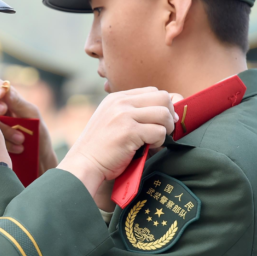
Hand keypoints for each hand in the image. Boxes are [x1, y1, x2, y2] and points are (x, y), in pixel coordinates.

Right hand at [0, 74, 58, 175]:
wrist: (38, 159)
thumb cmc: (37, 133)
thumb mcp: (31, 115)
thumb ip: (17, 102)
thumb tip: (4, 88)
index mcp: (5, 97)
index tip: (1, 94)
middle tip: (3, 110)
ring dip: (0, 125)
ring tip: (20, 137)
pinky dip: (4, 141)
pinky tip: (18, 148)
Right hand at [58, 87, 176, 195]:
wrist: (84, 164)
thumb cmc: (102, 147)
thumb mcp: (113, 120)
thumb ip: (135, 112)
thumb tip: (172, 108)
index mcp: (116, 98)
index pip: (153, 91)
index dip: (163, 106)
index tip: (161, 122)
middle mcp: (120, 102)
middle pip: (163, 97)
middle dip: (169, 116)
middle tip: (163, 131)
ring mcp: (124, 115)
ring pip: (164, 113)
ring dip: (165, 129)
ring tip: (154, 140)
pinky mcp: (129, 131)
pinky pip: (159, 132)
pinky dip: (158, 142)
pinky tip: (147, 148)